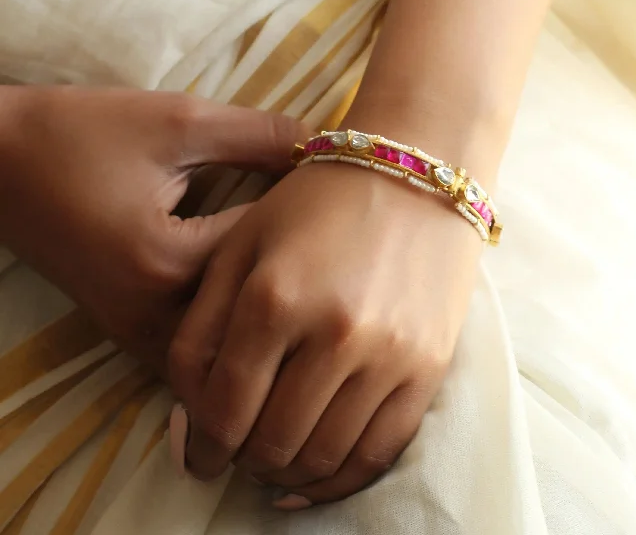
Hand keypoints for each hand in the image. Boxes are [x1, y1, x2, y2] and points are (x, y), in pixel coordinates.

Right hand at [0, 85, 305, 373]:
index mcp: (168, 263)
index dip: (307, 218)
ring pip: (224, 341)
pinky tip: (249, 287)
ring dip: (260, 305)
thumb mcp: (178, 121)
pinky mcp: (124, 329)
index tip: (332, 191)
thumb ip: (259, 134)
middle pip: (253, 310)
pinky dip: (227, 320)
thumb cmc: (79, 131)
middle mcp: (153, 315)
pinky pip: (193, 343)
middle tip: (327, 233)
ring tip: (296, 263)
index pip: (268, 253)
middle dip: (292, 270)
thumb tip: (327, 145)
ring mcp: (133, 332)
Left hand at [169, 161, 480, 505]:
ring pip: (323, 457)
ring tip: (275, 458)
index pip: (224, 409)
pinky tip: (318, 475)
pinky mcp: (429, 365)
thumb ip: (201, 326)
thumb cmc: (318, 202)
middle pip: (272, 443)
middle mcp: (334, 333)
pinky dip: (342, 479)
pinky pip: (382, 451)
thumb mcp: (242, 244)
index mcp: (275, 297)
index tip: (198, 457)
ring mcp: (389, 353)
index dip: (202, 448)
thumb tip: (189, 415)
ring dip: (288, 472)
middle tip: (236, 453)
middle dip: (242, 461)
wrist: (413, 175)